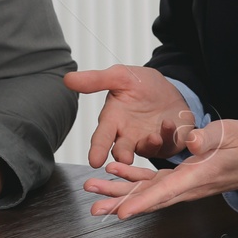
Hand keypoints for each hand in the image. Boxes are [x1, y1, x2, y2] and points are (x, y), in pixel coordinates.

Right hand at [65, 64, 195, 167]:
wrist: (169, 87)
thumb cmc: (140, 85)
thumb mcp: (120, 77)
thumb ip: (96, 80)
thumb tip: (68, 78)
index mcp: (114, 121)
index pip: (102, 137)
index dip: (98, 149)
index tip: (94, 161)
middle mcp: (129, 136)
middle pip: (122, 151)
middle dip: (122, 156)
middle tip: (124, 158)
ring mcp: (148, 141)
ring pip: (147, 150)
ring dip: (149, 145)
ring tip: (153, 137)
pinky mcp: (168, 142)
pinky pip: (169, 143)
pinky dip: (169, 135)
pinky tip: (168, 124)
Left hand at [83, 119, 237, 219]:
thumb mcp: (229, 136)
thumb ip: (209, 139)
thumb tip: (192, 141)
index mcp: (196, 176)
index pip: (165, 192)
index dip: (142, 203)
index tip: (122, 213)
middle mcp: (184, 185)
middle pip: (148, 198)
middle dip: (120, 203)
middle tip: (95, 208)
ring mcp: (180, 183)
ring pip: (144, 191)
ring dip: (118, 191)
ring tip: (93, 190)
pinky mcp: (178, 176)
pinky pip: (151, 180)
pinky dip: (131, 174)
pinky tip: (114, 169)